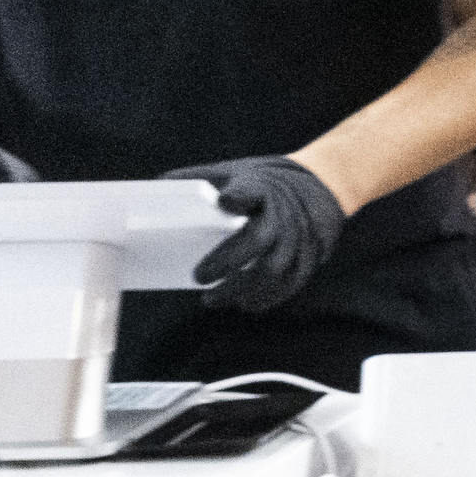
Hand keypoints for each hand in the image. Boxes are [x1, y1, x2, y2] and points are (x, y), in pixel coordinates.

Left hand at [173, 154, 346, 310]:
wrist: (316, 189)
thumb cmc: (261, 184)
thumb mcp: (234, 172)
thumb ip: (199, 178)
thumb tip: (159, 183)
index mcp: (262, 187)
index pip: (253, 190)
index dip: (241, 196)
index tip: (225, 201)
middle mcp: (283, 214)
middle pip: (259, 239)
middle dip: (228, 261)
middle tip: (198, 277)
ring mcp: (298, 238)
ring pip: (273, 269)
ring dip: (242, 288)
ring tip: (212, 299)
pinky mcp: (308, 258)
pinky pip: (289, 284)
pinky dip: (265, 298)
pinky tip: (243, 304)